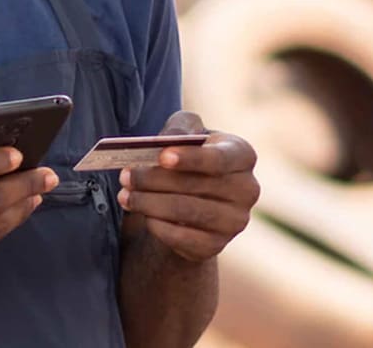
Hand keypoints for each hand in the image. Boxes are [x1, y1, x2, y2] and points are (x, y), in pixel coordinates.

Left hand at [117, 110, 259, 262]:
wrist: (190, 198)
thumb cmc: (187, 157)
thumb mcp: (185, 133)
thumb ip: (180, 127)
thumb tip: (168, 140)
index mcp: (242, 155)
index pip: (220, 158)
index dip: (191, 158)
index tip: (162, 157)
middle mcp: (247, 189)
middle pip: (194, 185)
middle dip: (153, 180)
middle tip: (125, 176)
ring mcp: (235, 221)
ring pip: (184, 211)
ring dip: (148, 202)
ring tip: (125, 195)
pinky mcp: (216, 245)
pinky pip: (181, 237)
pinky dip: (156, 225)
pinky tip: (143, 214)